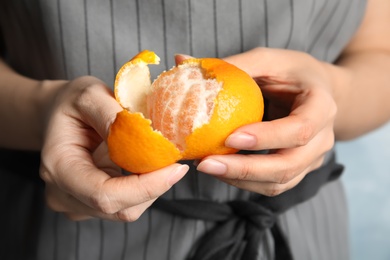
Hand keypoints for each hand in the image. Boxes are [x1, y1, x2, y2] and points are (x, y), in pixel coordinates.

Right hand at [40, 76, 187, 220]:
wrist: (57, 113)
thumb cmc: (71, 103)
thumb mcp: (89, 95)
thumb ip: (112, 115)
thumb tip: (143, 134)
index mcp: (59, 167)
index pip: (105, 195)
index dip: (146, 187)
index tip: (176, 168)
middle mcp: (63, 194)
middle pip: (120, 208)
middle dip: (154, 186)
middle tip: (175, 160)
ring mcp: (77, 203)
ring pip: (126, 210)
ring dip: (151, 188)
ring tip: (159, 159)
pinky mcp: (90, 204)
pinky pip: (126, 205)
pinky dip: (144, 188)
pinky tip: (147, 165)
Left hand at [197, 48, 335, 195]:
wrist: (317, 91)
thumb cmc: (291, 72)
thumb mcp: (267, 60)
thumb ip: (232, 65)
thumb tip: (181, 60)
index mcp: (321, 106)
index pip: (299, 129)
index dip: (266, 137)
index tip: (230, 137)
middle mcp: (323, 138)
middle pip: (288, 165)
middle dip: (244, 169)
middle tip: (205, 164)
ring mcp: (313, 158)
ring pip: (280, 182)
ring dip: (240, 180)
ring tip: (206, 166)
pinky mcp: (300, 169)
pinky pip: (273, 185)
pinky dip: (245, 182)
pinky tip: (220, 169)